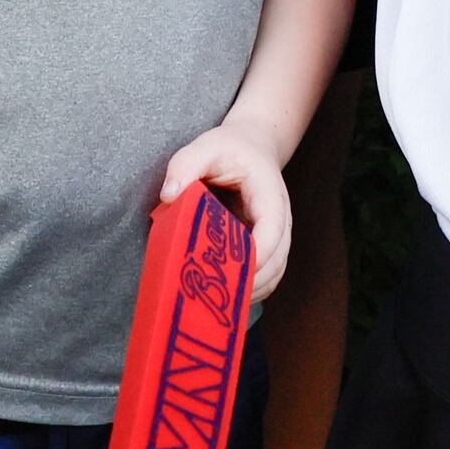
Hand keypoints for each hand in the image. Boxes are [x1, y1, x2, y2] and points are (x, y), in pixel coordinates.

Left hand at [159, 128, 295, 309]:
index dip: (257, 255)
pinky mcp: (267, 246)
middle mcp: (281, 219)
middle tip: (217, 296)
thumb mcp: (205, 146)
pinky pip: (268, 275)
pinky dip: (252, 289)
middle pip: (277, 260)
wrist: (252, 145)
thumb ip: (185, 164)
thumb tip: (168, 194)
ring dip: (252, 290)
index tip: (233, 271)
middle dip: (251, 282)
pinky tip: (228, 296)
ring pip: (275, 273)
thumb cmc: (229, 147)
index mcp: (270, 195)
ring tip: (220, 303)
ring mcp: (277, 235)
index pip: (272, 230)